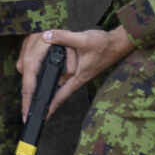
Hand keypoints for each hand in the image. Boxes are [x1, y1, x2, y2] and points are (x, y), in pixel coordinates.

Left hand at [18, 27, 135, 118]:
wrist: (118, 43)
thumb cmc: (104, 45)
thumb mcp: (82, 40)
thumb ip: (64, 38)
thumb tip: (47, 36)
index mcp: (78, 77)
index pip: (61, 96)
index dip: (51, 107)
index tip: (42, 117)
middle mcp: (78, 78)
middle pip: (60, 94)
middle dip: (49, 103)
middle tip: (36, 110)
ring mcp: (80, 74)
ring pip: (63, 84)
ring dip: (53, 91)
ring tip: (40, 98)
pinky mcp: (82, 68)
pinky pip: (67, 76)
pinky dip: (58, 77)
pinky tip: (52, 75)